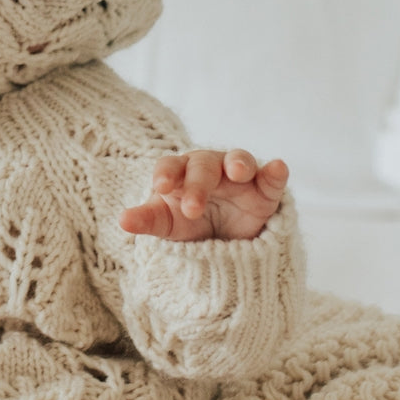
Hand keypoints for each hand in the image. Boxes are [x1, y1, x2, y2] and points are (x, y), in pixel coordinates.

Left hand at [119, 149, 287, 241]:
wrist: (220, 239)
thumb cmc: (185, 220)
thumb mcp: (165, 224)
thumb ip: (146, 221)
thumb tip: (122, 221)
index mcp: (180, 172)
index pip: (170, 166)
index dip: (166, 175)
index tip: (160, 188)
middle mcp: (209, 168)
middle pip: (203, 166)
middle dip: (198, 185)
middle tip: (193, 209)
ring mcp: (239, 177)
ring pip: (239, 160)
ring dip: (238, 163)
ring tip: (237, 172)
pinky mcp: (265, 190)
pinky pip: (272, 177)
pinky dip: (275, 172)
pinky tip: (278, 167)